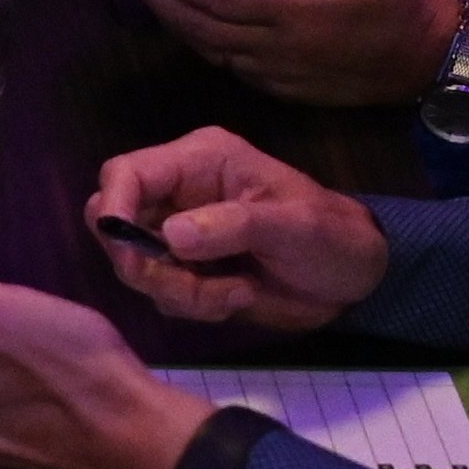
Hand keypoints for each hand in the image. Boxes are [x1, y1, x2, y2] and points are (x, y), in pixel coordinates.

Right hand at [86, 127, 392, 334]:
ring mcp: (180, 235)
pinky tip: (238, 297)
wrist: (354, 276)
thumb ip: (232, 226)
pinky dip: (194, 306)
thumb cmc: (329, 235)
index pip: (127, 173)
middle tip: (190, 285)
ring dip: (181, 291)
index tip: (129, 252)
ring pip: (137, 266)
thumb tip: (172, 236)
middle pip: (115, 223)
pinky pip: (162, 294)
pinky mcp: (187, 272)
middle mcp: (179, 194)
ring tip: (237, 291)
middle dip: (145, 263)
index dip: (114, 208)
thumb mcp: (292, 226)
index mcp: (199, 162)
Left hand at [116, 0, 464, 108]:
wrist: (436, 62)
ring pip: (207, 48)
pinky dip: (198, 39)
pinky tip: (184, 16)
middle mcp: (276, 49)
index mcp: (294, 11)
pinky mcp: (284, 88)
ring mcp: (277, 74)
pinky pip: (227, 63)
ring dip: (169, 18)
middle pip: (198, 24)